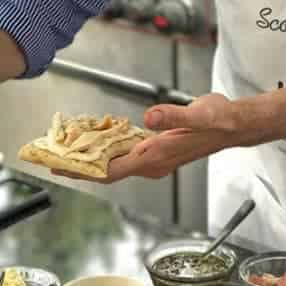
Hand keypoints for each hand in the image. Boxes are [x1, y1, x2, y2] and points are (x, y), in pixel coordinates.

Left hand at [52, 94, 239, 183]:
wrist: (234, 126)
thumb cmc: (218, 121)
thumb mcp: (199, 114)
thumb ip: (173, 116)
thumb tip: (149, 118)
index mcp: (156, 156)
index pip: (112, 170)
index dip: (84, 171)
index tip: (59, 167)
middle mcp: (152, 162)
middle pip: (107, 171)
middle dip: (79, 166)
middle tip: (51, 156)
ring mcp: (153, 158)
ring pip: (114, 164)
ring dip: (90, 159)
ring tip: (65, 149)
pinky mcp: (155, 149)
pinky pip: (123, 154)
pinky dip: (105, 149)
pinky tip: (94, 139)